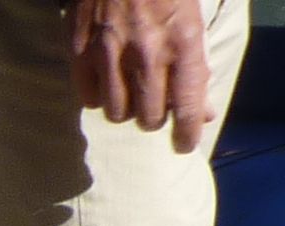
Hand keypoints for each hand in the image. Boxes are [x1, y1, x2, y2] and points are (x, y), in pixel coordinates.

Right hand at [69, 0, 212, 150]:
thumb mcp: (194, 20)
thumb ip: (198, 68)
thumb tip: (203, 112)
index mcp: (183, 40)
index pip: (187, 106)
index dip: (187, 134)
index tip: (185, 145)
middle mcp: (146, 52)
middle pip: (150, 118)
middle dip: (157, 118)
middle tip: (158, 106)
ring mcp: (109, 54)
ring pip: (118, 114)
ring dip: (127, 110)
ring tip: (132, 94)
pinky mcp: (80, 52)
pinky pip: (90, 99)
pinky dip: (101, 98)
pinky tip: (109, 83)